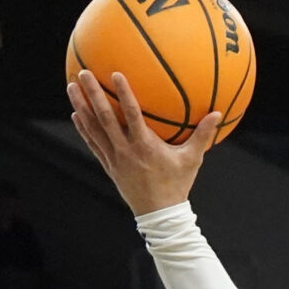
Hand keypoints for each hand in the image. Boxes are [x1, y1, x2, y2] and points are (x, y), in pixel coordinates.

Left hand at [66, 69, 222, 216]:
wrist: (159, 214)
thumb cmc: (177, 184)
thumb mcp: (192, 159)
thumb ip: (203, 135)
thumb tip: (218, 113)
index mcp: (145, 146)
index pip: (131, 114)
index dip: (123, 93)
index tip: (115, 73)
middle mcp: (125, 150)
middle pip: (104, 118)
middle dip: (92, 94)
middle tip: (82, 73)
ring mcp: (114, 158)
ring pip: (93, 129)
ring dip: (81, 107)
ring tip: (71, 88)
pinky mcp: (109, 166)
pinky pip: (93, 144)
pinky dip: (84, 129)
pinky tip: (76, 115)